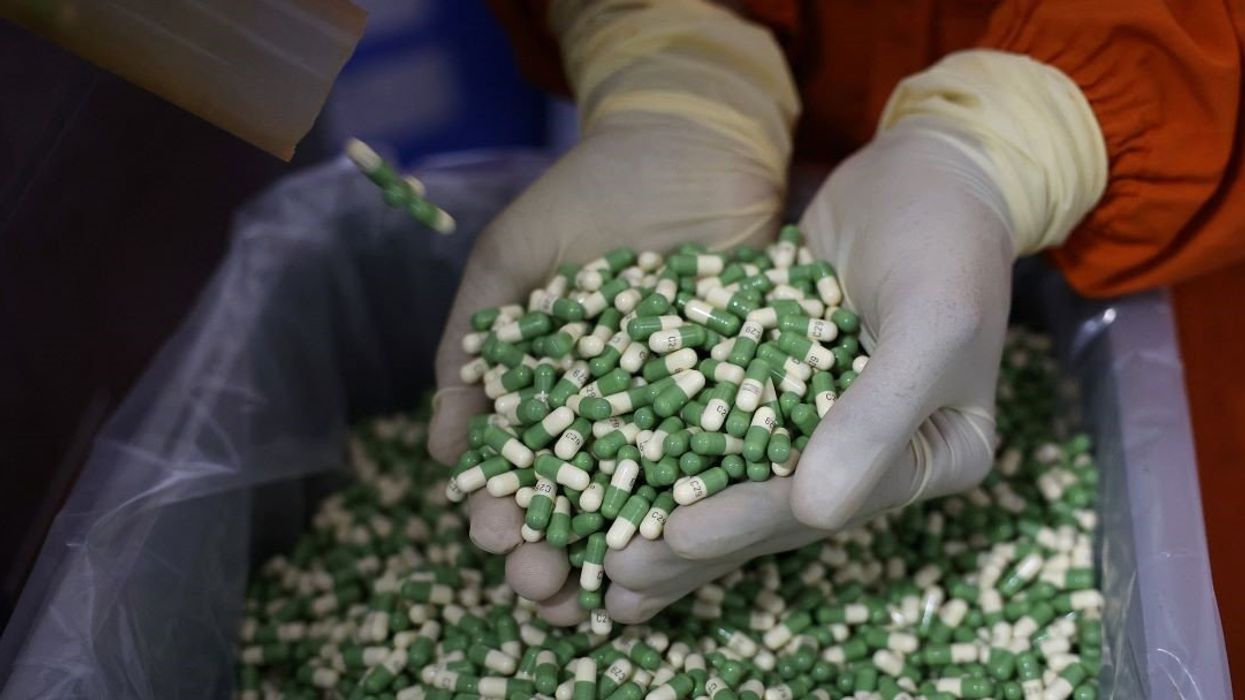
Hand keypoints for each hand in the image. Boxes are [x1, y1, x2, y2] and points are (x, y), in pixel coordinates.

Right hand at [426, 0, 798, 622]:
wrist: (694, 140)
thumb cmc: (591, 193)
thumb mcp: (511, 259)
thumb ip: (473, 346)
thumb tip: (443, 449)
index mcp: (551, 391)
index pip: (518, 470)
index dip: (501, 512)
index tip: (495, 540)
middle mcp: (614, 416)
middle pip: (579, 505)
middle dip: (555, 554)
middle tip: (546, 590)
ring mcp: (680, 414)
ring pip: (648, 504)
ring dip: (623, 555)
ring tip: (608, 596)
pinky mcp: (745, 400)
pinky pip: (723, 467)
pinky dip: (704, 513)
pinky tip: (690, 556)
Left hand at [601, 122, 1011, 622]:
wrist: (929, 169)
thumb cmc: (945, 240)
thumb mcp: (930, 325)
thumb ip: (877, 418)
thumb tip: (818, 515)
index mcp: (931, 458)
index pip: (829, 502)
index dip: (749, 521)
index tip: (676, 539)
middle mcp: (876, 455)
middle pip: (774, 509)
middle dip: (693, 542)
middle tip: (615, 575)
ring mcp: (824, 423)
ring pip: (737, 477)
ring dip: (670, 517)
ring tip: (602, 567)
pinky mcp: (777, 387)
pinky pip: (718, 423)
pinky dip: (669, 451)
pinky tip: (611, 479)